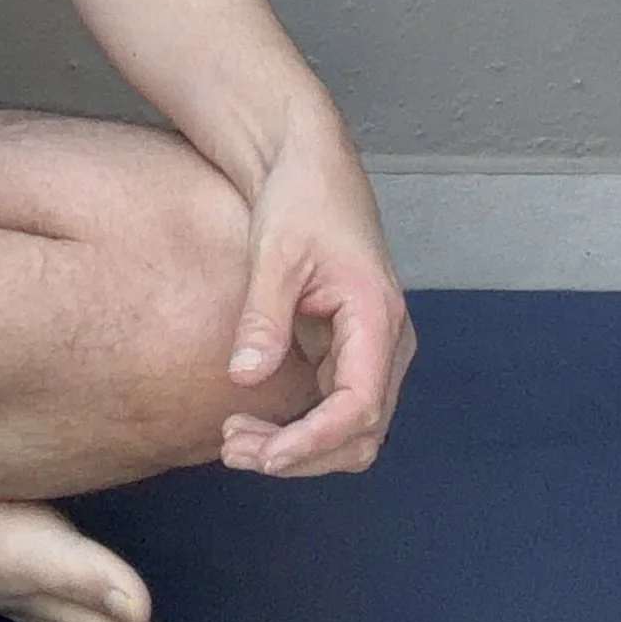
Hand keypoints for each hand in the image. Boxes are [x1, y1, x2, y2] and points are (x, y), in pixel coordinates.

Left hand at [218, 128, 414, 476]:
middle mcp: (388, 342)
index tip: (264, 456)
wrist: (309, 165)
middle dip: (301, 452)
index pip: (359, 407)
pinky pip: (336, 407)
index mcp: (378, 318)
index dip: (312, 440)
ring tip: (234, 441)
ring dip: (300, 446)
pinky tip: (253, 423)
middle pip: (360, 432)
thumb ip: (263, 317)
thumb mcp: (274, 254)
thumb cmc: (299, 199)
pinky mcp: (352, 349)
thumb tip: (244, 378)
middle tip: (233, 450)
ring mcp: (373, 349)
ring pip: (350, 427)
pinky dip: (301, 425)